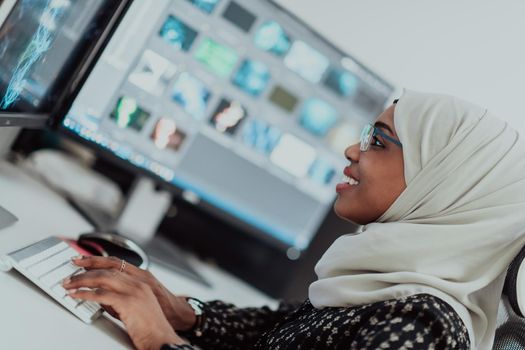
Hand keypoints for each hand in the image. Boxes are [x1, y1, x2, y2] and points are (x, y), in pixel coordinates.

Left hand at [63, 269, 185, 349]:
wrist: (163, 339)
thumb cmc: (152, 328)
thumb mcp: (137, 307)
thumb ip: (120, 298)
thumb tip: (99, 296)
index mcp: (142, 282)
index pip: (116, 265)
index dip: (97, 262)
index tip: (82, 262)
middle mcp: (138, 283)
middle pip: (107, 270)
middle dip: (86, 270)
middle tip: (70, 275)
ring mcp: (134, 291)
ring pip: (103, 278)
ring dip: (82, 281)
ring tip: (69, 285)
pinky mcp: (128, 302)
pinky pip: (102, 294)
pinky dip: (86, 294)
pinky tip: (77, 295)